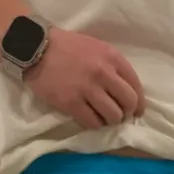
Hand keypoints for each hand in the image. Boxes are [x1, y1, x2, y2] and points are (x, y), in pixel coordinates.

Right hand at [25, 28, 145, 128]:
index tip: (135, 111)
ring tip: (102, 117)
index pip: (136, 86)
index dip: (139, 103)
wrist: (35, 48)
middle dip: (127, 113)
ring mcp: (87, 89)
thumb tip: (126, 92)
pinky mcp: (72, 103)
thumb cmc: (67, 48)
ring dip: (110, 121)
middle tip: (119, 115)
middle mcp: (103, 73)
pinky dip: (94, 124)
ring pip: (113, 116)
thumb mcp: (96, 48)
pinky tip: (89, 119)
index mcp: (112, 58)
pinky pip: (93, 123)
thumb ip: (113, 67)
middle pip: (128, 103)